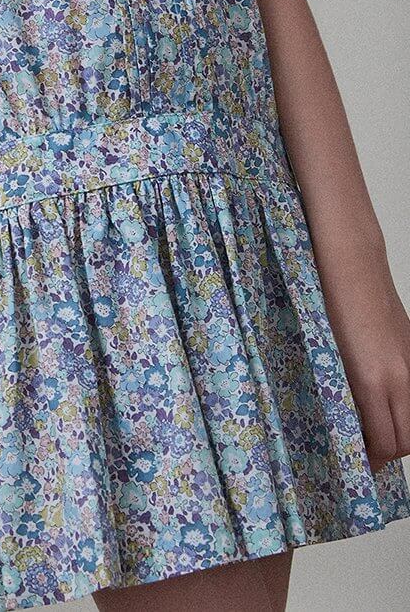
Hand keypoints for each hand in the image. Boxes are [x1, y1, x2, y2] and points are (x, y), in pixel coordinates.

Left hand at [320, 267, 409, 472]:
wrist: (351, 259)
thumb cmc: (326, 298)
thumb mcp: (325, 351)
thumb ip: (339, 388)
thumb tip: (342, 418)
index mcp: (372, 379)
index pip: (384, 442)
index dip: (372, 461)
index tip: (358, 467)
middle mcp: (399, 375)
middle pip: (408, 439)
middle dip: (389, 454)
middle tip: (366, 455)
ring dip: (402, 433)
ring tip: (377, 432)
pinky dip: (409, 408)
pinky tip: (389, 404)